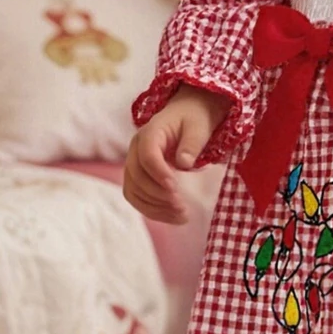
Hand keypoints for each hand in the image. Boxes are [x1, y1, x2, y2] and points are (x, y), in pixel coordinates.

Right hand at [123, 85, 230, 224]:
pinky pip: (138, 197)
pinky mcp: (138, 176)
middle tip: (182, 207)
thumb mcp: (199, 127)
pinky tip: (173, 217)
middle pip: (136, 176)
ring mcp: (134, 163)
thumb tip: (184, 163)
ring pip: (133, 190)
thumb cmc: (194, 119)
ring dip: (154, 207)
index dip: (159, 174)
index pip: (147, 156)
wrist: (187, 115)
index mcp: (150, 132)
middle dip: (158, 195)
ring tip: (182, 216)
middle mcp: (136, 148)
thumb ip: (192, 144)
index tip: (175, 189)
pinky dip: (152, 210)